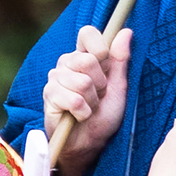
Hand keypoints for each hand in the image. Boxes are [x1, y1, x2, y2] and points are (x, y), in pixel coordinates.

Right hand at [41, 25, 132, 175]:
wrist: (89, 144)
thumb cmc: (104, 116)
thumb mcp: (119, 87)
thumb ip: (120, 60)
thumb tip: (126, 31)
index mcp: (83, 57)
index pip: (88, 33)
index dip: (100, 49)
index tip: (106, 68)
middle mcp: (66, 63)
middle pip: (87, 59)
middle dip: (100, 84)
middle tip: (98, 96)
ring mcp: (55, 79)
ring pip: (82, 82)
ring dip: (92, 101)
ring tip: (88, 108)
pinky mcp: (49, 96)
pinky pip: (73, 99)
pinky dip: (83, 112)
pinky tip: (79, 116)